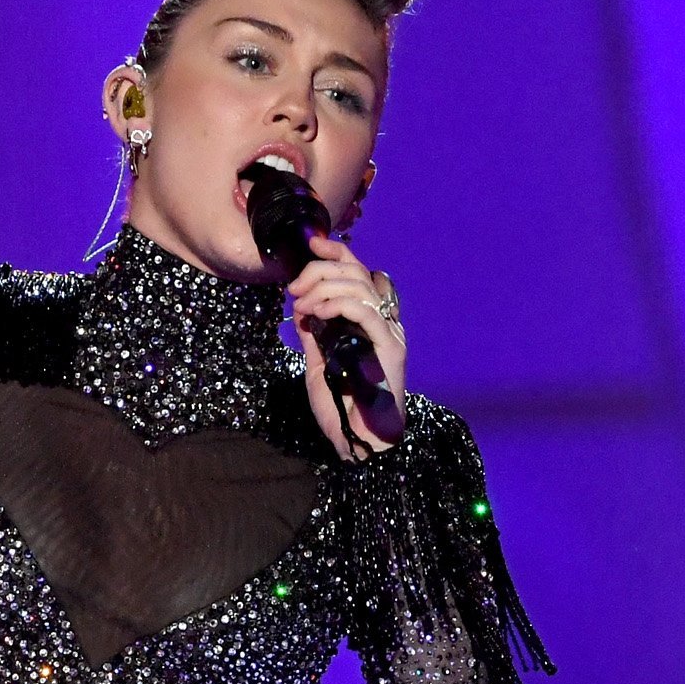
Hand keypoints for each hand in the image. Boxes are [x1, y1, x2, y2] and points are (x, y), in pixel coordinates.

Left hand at [287, 232, 406, 458]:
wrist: (357, 439)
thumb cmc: (341, 406)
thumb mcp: (319, 361)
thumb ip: (314, 333)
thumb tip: (301, 306)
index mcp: (369, 322)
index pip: (358, 272)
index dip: (337, 253)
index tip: (312, 244)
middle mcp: (384, 322)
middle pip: (356, 273)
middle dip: (319, 272)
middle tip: (294, 290)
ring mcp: (389, 333)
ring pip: (359, 287)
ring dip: (323, 289)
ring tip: (301, 304)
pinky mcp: (390, 347)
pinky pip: (364, 311)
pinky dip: (337, 305)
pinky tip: (318, 313)